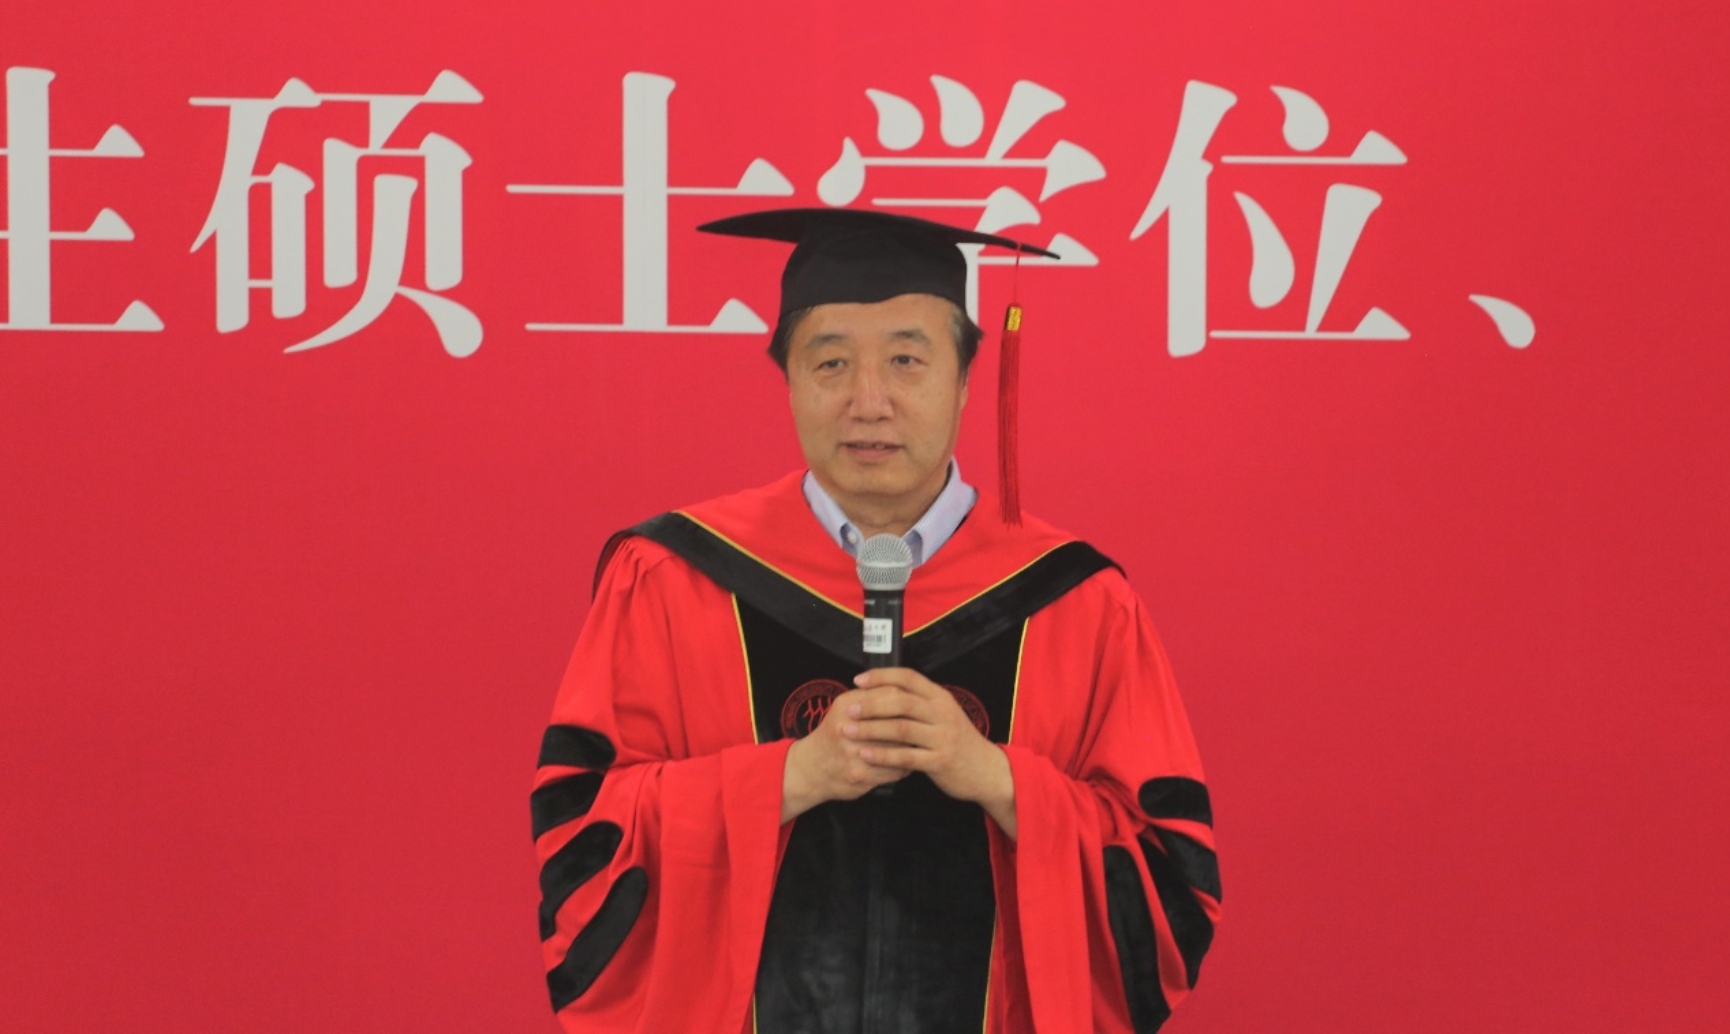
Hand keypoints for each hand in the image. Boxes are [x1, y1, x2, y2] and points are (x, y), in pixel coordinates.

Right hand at [780, 687, 910, 822]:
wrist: (810, 768)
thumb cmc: (834, 734)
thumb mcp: (846, 707)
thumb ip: (872, 696)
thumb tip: (906, 688)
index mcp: (847, 706)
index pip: (890, 694)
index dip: (910, 699)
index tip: (921, 705)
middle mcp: (848, 728)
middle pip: (895, 722)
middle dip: (914, 725)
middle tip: (927, 726)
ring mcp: (853, 754)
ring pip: (898, 748)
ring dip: (913, 748)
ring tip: (922, 745)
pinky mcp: (859, 775)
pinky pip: (893, 771)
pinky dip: (905, 767)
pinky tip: (910, 762)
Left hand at [840, 668, 1016, 837]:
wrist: (986, 770)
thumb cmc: (957, 740)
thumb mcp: (944, 714)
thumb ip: (920, 703)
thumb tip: (885, 690)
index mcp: (940, 697)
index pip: (909, 677)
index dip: (882, 676)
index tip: (858, 680)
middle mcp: (943, 713)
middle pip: (902, 701)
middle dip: (871, 704)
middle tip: (849, 708)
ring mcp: (943, 737)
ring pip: (901, 728)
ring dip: (871, 729)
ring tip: (849, 731)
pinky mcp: (940, 761)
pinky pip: (906, 757)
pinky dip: (883, 755)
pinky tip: (865, 755)